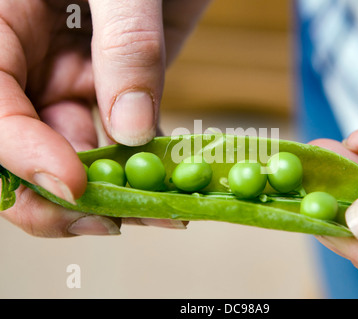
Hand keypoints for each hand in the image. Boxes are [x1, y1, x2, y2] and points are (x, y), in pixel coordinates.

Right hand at [0, 0, 209, 236]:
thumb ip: (126, 44)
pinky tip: (169, 186)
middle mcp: (28, 65)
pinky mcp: (114, 91)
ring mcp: (71, 81)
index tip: (73, 185)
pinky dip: (142, 168)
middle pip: (23, 150)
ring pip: (76, 155)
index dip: (22, 155)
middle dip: (61, 195)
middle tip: (108, 221)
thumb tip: (133, 131)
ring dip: (114, 191)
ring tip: (158, 210)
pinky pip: (120, 141)